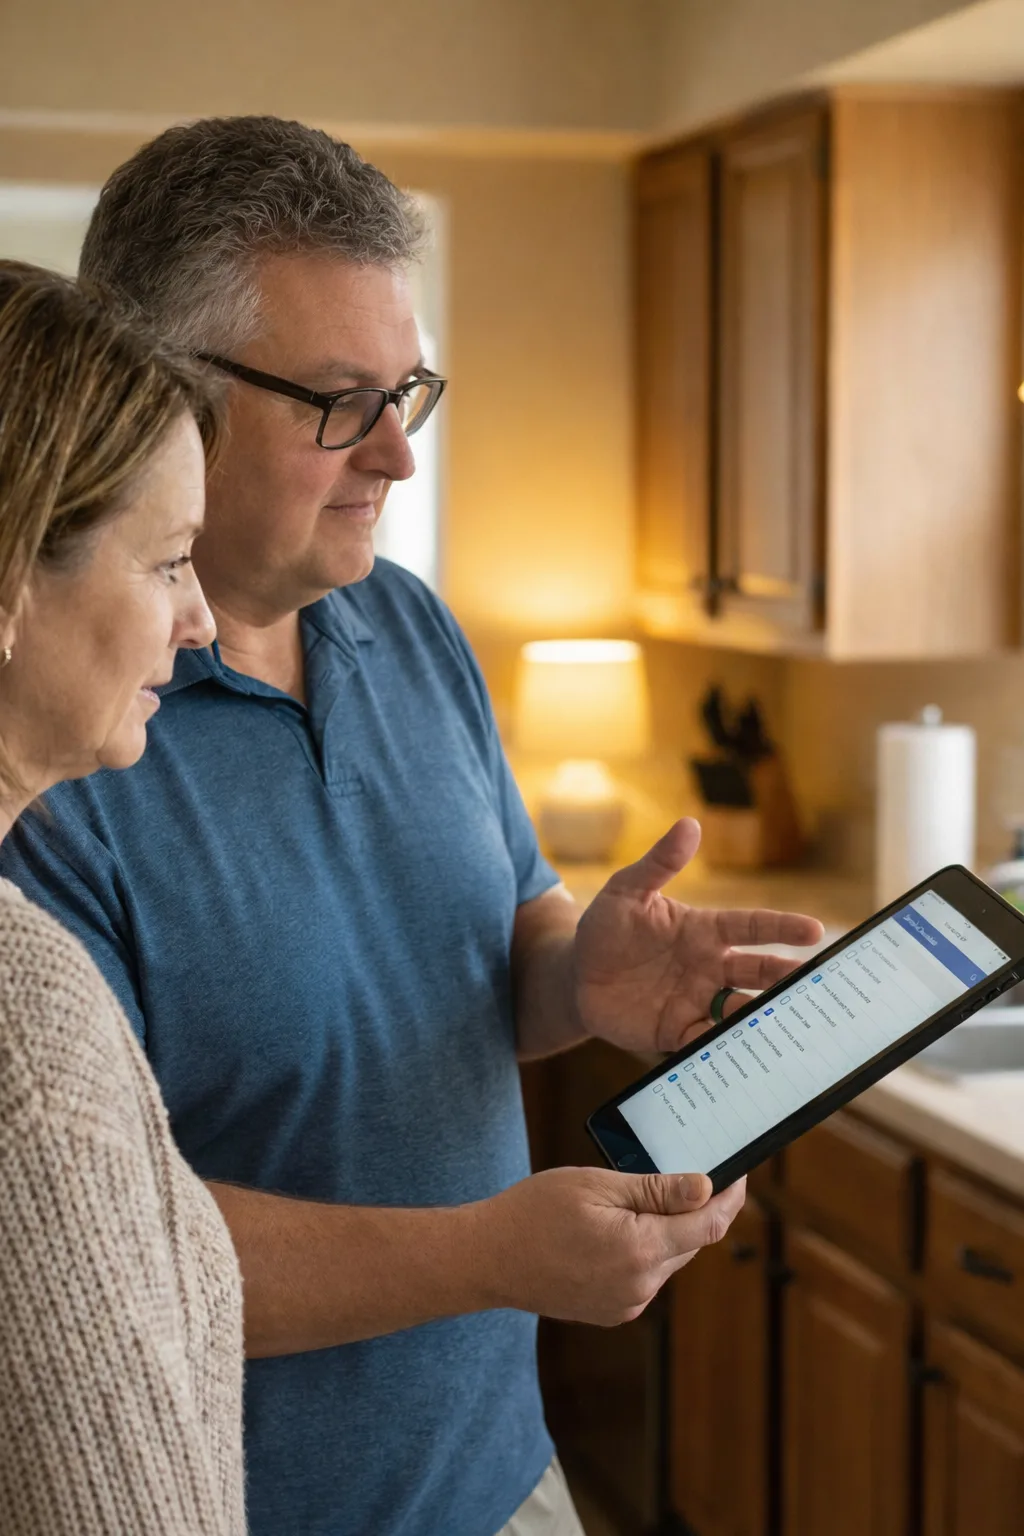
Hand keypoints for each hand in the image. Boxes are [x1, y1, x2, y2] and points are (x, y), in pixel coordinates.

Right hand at [469, 1166, 745, 1326]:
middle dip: (693, 1209)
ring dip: (664, 1230)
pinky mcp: (612, 1311)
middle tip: (683, 1171)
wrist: (488, 1259)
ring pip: (667, 1259)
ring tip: (633, 1198)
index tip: (739, 1173)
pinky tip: (615, 1228)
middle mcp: (641, 1285)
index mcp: (641, 1250)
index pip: (710, 1225)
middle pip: (690, 1241)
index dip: (730, 1198)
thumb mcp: (597, 1185)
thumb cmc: (535, 1212)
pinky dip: (642, 1249)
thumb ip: (656, 1190)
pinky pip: (644, 1275)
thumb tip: (706, 1189)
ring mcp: (626, 1303)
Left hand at [572, 818, 823, 1054]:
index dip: (782, 927)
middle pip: (758, 971)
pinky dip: (726, 1046)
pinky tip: (742, 1051)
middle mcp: (709, 966)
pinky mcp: (677, 1031)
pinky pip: (708, 1041)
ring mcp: (697, 1000)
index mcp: (704, 931)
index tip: (814, 930)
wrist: (576, 976)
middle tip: (814, 981)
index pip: (752, 926)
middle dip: (786, 976)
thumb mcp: (628, 891)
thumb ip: (659, 863)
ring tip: (787, 1021)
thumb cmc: (606, 927)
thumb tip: (688, 824)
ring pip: (741, 1008)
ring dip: (763, 1014)